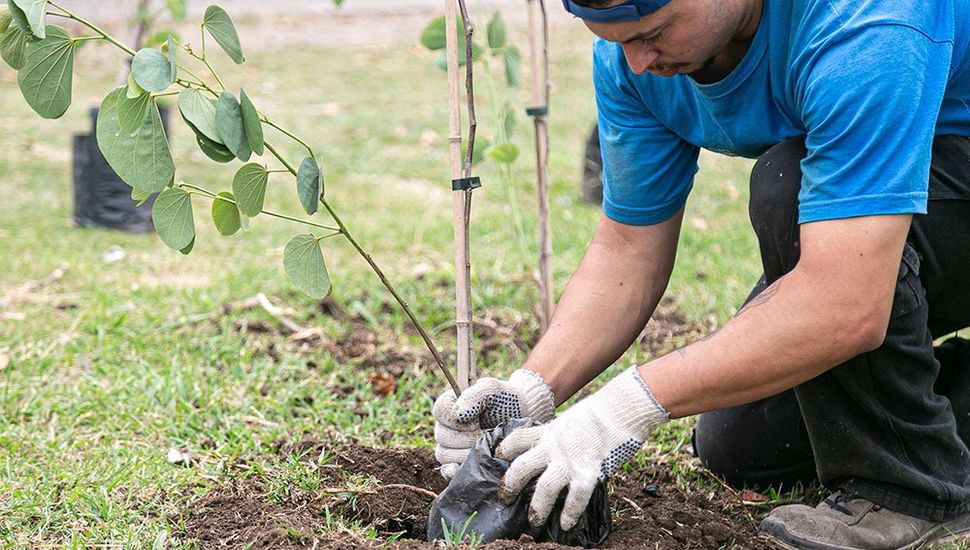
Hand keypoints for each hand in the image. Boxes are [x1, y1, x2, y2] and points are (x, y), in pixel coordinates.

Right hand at [433, 369, 555, 478]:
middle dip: (465, 437)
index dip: (456, 416)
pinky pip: (447, 471)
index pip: (440, 410)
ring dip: (466, 452)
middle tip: (485, 435)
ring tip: (487, 448)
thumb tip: (457, 414)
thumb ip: (474, 395)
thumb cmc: (507, 400)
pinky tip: (467, 469)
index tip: (477, 418)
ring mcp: (452, 447)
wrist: (525, 417)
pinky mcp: (459, 464)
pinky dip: (454, 471)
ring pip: (445, 454)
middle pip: (442, 436)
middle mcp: (447, 427)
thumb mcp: (493, 389)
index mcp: (451, 405)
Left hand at [495, 367, 668, 529]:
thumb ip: (561, 435)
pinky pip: (575, 497)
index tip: (497, 456)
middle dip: (509, 485)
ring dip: (537, 507)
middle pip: (521, 467)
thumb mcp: (571, 419)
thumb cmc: (601, 412)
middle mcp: (553, 447)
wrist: (621, 408)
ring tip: (533, 521)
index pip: (518, 439)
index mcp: (549, 432)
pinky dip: (570, 512)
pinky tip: (566, 524)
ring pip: (543, 488)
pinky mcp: (588, 472)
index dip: (505, 448)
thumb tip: (560, 447)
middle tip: (504, 498)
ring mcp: (569, 461)